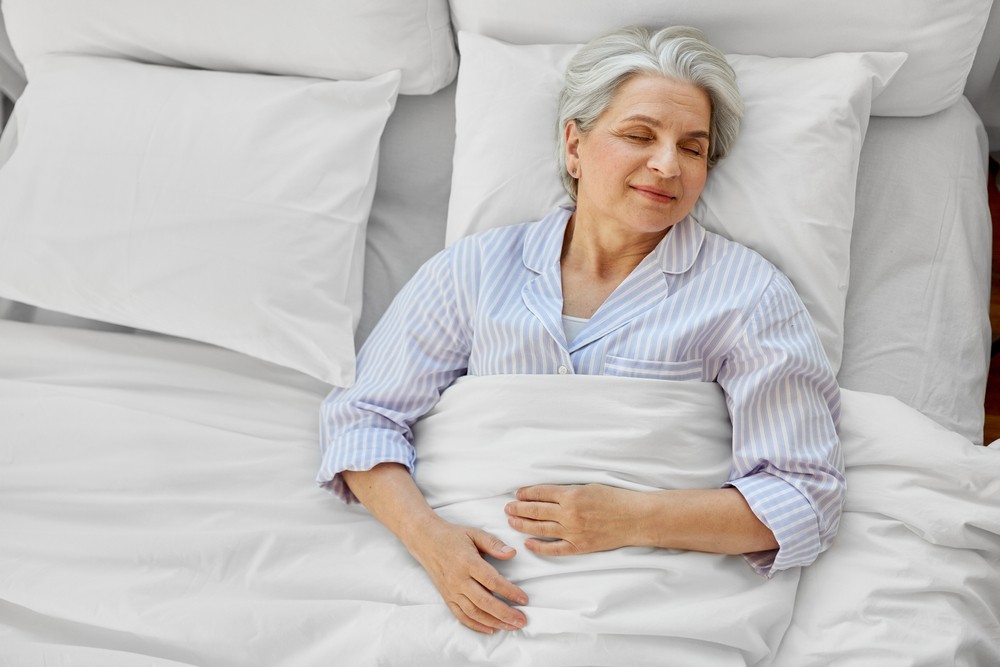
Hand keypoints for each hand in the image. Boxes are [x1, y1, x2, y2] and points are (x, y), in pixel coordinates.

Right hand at [405, 516, 528, 634]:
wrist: (426, 542)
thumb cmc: (453, 537)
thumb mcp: (474, 533)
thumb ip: (494, 544)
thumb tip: (512, 553)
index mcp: (467, 562)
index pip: (491, 581)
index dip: (509, 592)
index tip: (524, 599)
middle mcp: (458, 580)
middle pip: (484, 602)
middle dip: (505, 614)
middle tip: (522, 621)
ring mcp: (451, 591)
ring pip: (474, 612)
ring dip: (494, 622)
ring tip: (511, 626)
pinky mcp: (447, 598)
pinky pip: (461, 616)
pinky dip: (476, 625)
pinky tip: (491, 629)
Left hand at [505, 483, 640, 555]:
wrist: (636, 518)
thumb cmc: (615, 499)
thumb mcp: (590, 487)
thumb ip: (568, 491)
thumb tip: (547, 494)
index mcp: (572, 495)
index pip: (541, 493)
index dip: (526, 493)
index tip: (517, 494)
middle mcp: (569, 513)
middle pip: (535, 511)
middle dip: (518, 509)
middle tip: (506, 508)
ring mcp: (573, 531)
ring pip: (540, 529)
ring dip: (522, 525)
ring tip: (511, 522)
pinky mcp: (579, 546)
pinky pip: (554, 548)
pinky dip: (539, 547)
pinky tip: (528, 543)